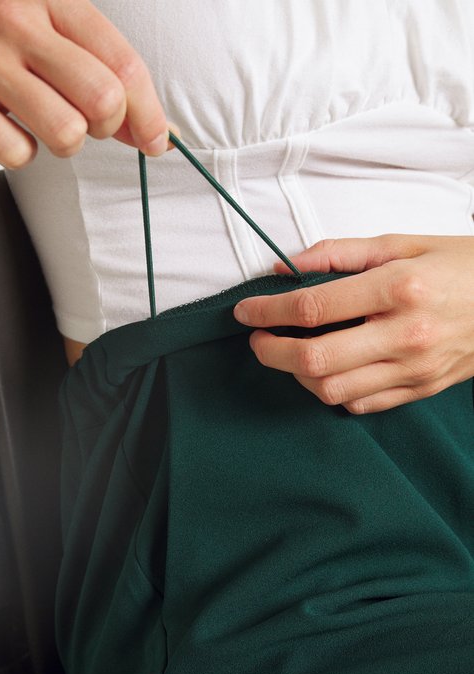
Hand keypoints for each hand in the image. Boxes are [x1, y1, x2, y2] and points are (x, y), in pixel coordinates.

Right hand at [0, 0, 167, 166]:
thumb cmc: (10, 37)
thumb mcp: (61, 33)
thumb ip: (110, 76)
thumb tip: (158, 134)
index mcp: (54, 0)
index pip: (125, 66)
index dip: (150, 114)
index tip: (156, 141)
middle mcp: (17, 23)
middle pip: (102, 99)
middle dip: (107, 125)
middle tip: (90, 121)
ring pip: (66, 132)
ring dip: (68, 142)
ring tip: (50, 122)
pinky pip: (18, 153)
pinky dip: (23, 152)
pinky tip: (13, 128)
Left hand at [233, 234, 473, 413]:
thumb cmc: (460, 266)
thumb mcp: (404, 244)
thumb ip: (342, 253)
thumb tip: (289, 265)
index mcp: (398, 288)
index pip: (312, 307)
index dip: (268, 311)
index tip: (246, 311)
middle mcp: (404, 335)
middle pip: (314, 359)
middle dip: (271, 352)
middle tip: (259, 339)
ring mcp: (413, 369)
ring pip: (332, 390)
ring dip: (297, 375)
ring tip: (291, 354)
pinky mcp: (420, 390)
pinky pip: (361, 404)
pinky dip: (332, 391)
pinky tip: (328, 370)